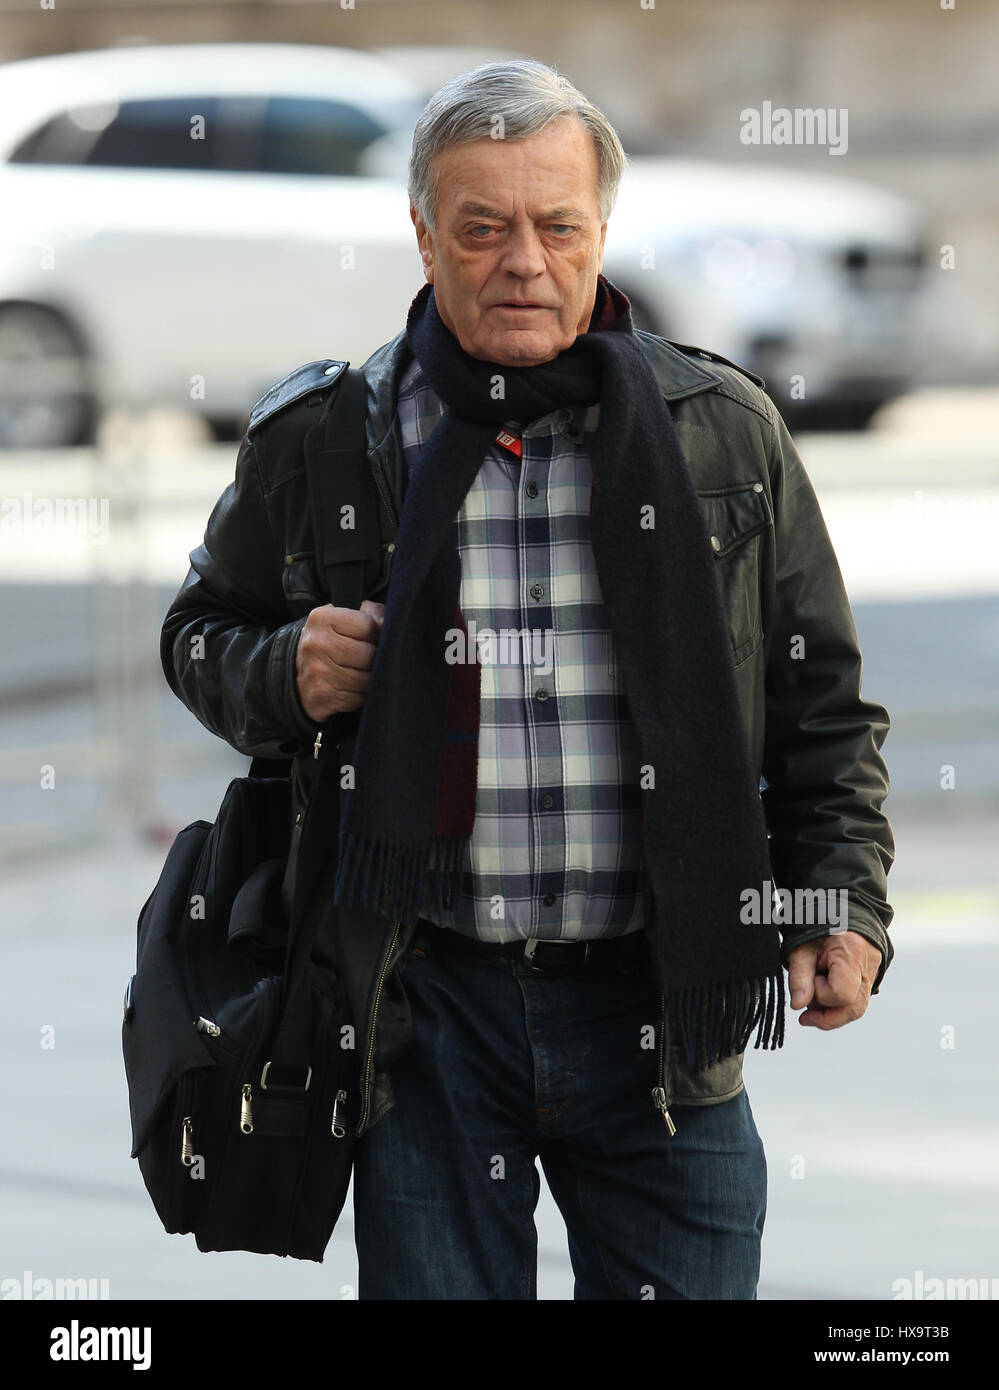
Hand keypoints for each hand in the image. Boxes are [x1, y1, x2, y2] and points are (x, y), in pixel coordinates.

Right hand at [295, 600, 384, 721]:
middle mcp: (315, 644)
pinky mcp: (321, 697)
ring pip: (365, 679)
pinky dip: (359, 696)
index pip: (368, 625)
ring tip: (358, 673)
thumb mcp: (343, 620)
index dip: (377, 634)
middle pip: (368, 654)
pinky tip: (349, 689)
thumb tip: (388, 625)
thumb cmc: (329, 643)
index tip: (371, 639)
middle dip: (374, 659)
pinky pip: (357, 699)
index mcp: (322, 618)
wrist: (296, 674)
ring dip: (369, 679)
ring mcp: (317, 672)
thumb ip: (370, 614)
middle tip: (366, 659)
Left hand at [786, 931, 882, 1029]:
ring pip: (858, 1007)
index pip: (841, 993)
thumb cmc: (816, 925)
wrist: (838, 907)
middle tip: (805, 1014)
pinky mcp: (871, 975)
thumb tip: (798, 1006)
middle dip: (828, 1017)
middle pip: (854, 1008)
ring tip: (813, 1000)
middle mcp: (869, 965)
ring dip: (833, 1012)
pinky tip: (824, 993)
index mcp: (853, 953)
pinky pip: (858, 998)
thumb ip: (798, 977)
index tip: (810, 979)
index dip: (820, 994)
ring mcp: (874, 971)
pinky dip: (840, 1003)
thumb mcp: (800, 948)